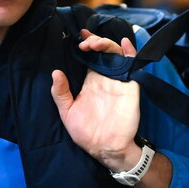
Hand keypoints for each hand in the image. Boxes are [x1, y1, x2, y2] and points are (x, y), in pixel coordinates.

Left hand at [51, 30, 142, 171]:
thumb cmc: (86, 133)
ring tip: (94, 44)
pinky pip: (133, 65)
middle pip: (103, 51)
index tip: (77, 38)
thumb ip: (60, 93)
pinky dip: (131, 51)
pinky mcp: (130, 87)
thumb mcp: (67, 112)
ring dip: (106, 43)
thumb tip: (55, 72)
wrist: (105, 149)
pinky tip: (124, 43)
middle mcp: (105, 78)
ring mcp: (118, 81)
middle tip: (84, 43)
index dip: (85, 45)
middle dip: (94, 41)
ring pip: (116, 53)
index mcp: (91, 82)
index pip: (90, 57)